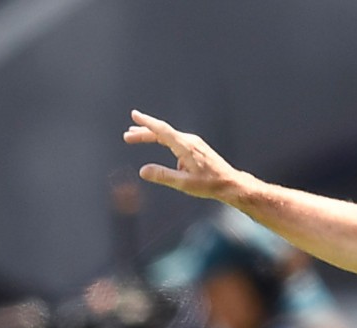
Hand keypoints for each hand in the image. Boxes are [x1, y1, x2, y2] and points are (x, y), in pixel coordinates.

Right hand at [123, 110, 239, 198]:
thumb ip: (163, 175)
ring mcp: (194, 143)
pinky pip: (176, 141)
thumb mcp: (184, 183)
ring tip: (135, 137)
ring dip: (152, 136)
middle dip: (143, 132)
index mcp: (186, 146)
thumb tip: (142, 171)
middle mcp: (190, 141)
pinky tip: (169, 157)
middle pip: (162, 132)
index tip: (134, 114)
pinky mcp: (197, 148)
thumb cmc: (209, 184)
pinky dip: (164, 142)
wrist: (230, 183)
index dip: (147, 122)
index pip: (162, 130)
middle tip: (127, 136)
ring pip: (168, 136)